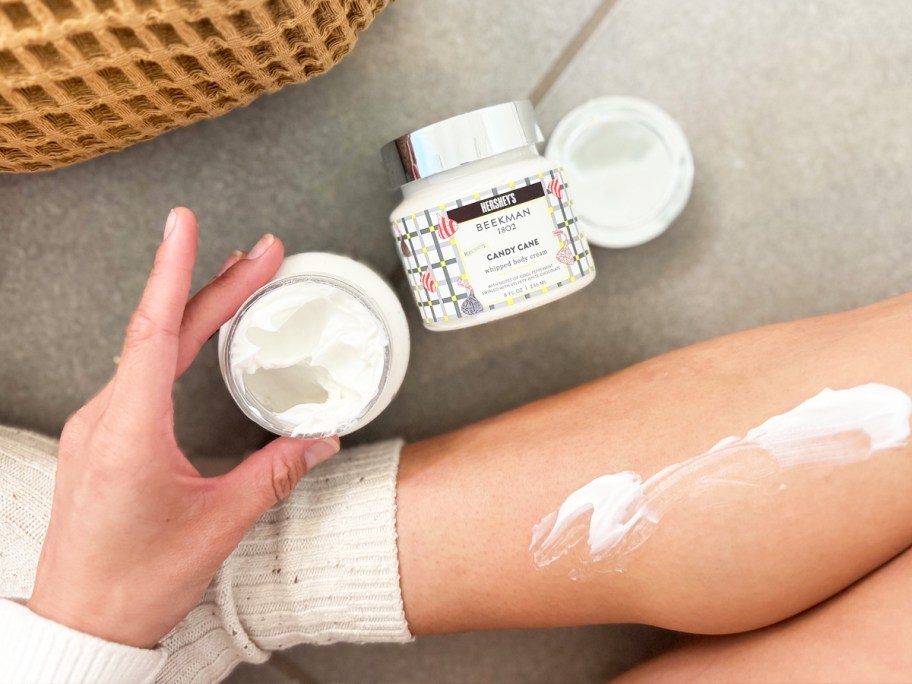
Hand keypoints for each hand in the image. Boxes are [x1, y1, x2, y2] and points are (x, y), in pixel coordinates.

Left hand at [27, 208, 339, 647]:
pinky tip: (195, 339)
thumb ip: (274, 473)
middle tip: (261, 254)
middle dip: (215, 287)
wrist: (83, 623)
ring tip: (238, 283)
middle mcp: (103, 419)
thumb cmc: (136, 582)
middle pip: (160, 332)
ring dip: (193, 313)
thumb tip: (320, 440)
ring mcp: (96, 427)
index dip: (174, 272)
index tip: (184, 225)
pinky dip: (174, 345)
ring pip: (147, 350)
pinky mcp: (99, 439)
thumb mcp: (219, 525)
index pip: (153, 331)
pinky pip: (138, 375)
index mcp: (128, 432)